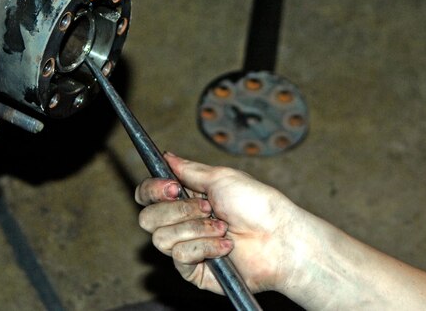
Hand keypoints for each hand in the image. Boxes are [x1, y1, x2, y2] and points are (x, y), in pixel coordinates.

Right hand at [135, 153, 301, 293]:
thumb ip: (188, 169)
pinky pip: (180, 257)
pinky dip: (205, 247)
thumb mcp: (222, 177)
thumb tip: (166, 155)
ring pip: (161, 238)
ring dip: (196, 229)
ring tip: (223, 228)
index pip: (148, 195)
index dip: (153, 190)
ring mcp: (187, 246)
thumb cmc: (257, 205)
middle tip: (208, 208)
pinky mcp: (193, 270)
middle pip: (148, 218)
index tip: (172, 187)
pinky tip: (226, 246)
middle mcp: (183, 222)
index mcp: (187, 197)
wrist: (278, 237)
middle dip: (179, 210)